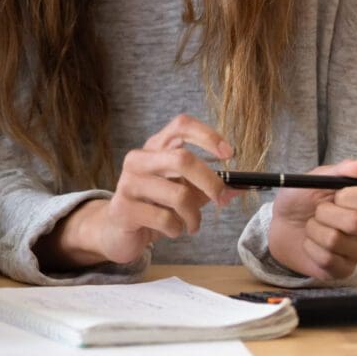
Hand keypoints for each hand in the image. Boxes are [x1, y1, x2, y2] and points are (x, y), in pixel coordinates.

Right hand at [39, 114, 235, 269]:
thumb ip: (206, 187)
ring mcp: (129, 182)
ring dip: (194, 216)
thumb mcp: (182, 191)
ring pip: (179, 195)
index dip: (208, 136)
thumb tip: (238, 187)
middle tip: (221, 199)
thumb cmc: (154, 205)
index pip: (181, 125)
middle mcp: (139, 159)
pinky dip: (177, 229)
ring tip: (192, 224)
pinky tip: (171, 230)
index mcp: (154, 148)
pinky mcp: (124, 208)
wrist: (117, 230)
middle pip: (182, 158)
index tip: (230, 154)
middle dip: (211, 182)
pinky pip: (166, 219)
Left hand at [269, 158, 356, 279]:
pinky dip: (310, 247)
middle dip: (325, 213)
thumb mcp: (314, 179)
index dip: (347, 196)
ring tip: (312, 227)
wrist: (279, 225)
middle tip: (317, 211)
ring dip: (314, 230)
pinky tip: (310, 243)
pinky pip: (327, 259)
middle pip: (355, 222)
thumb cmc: (300, 200)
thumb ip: (341, 171)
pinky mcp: (343, 269)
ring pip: (336, 240)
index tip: (334, 195)